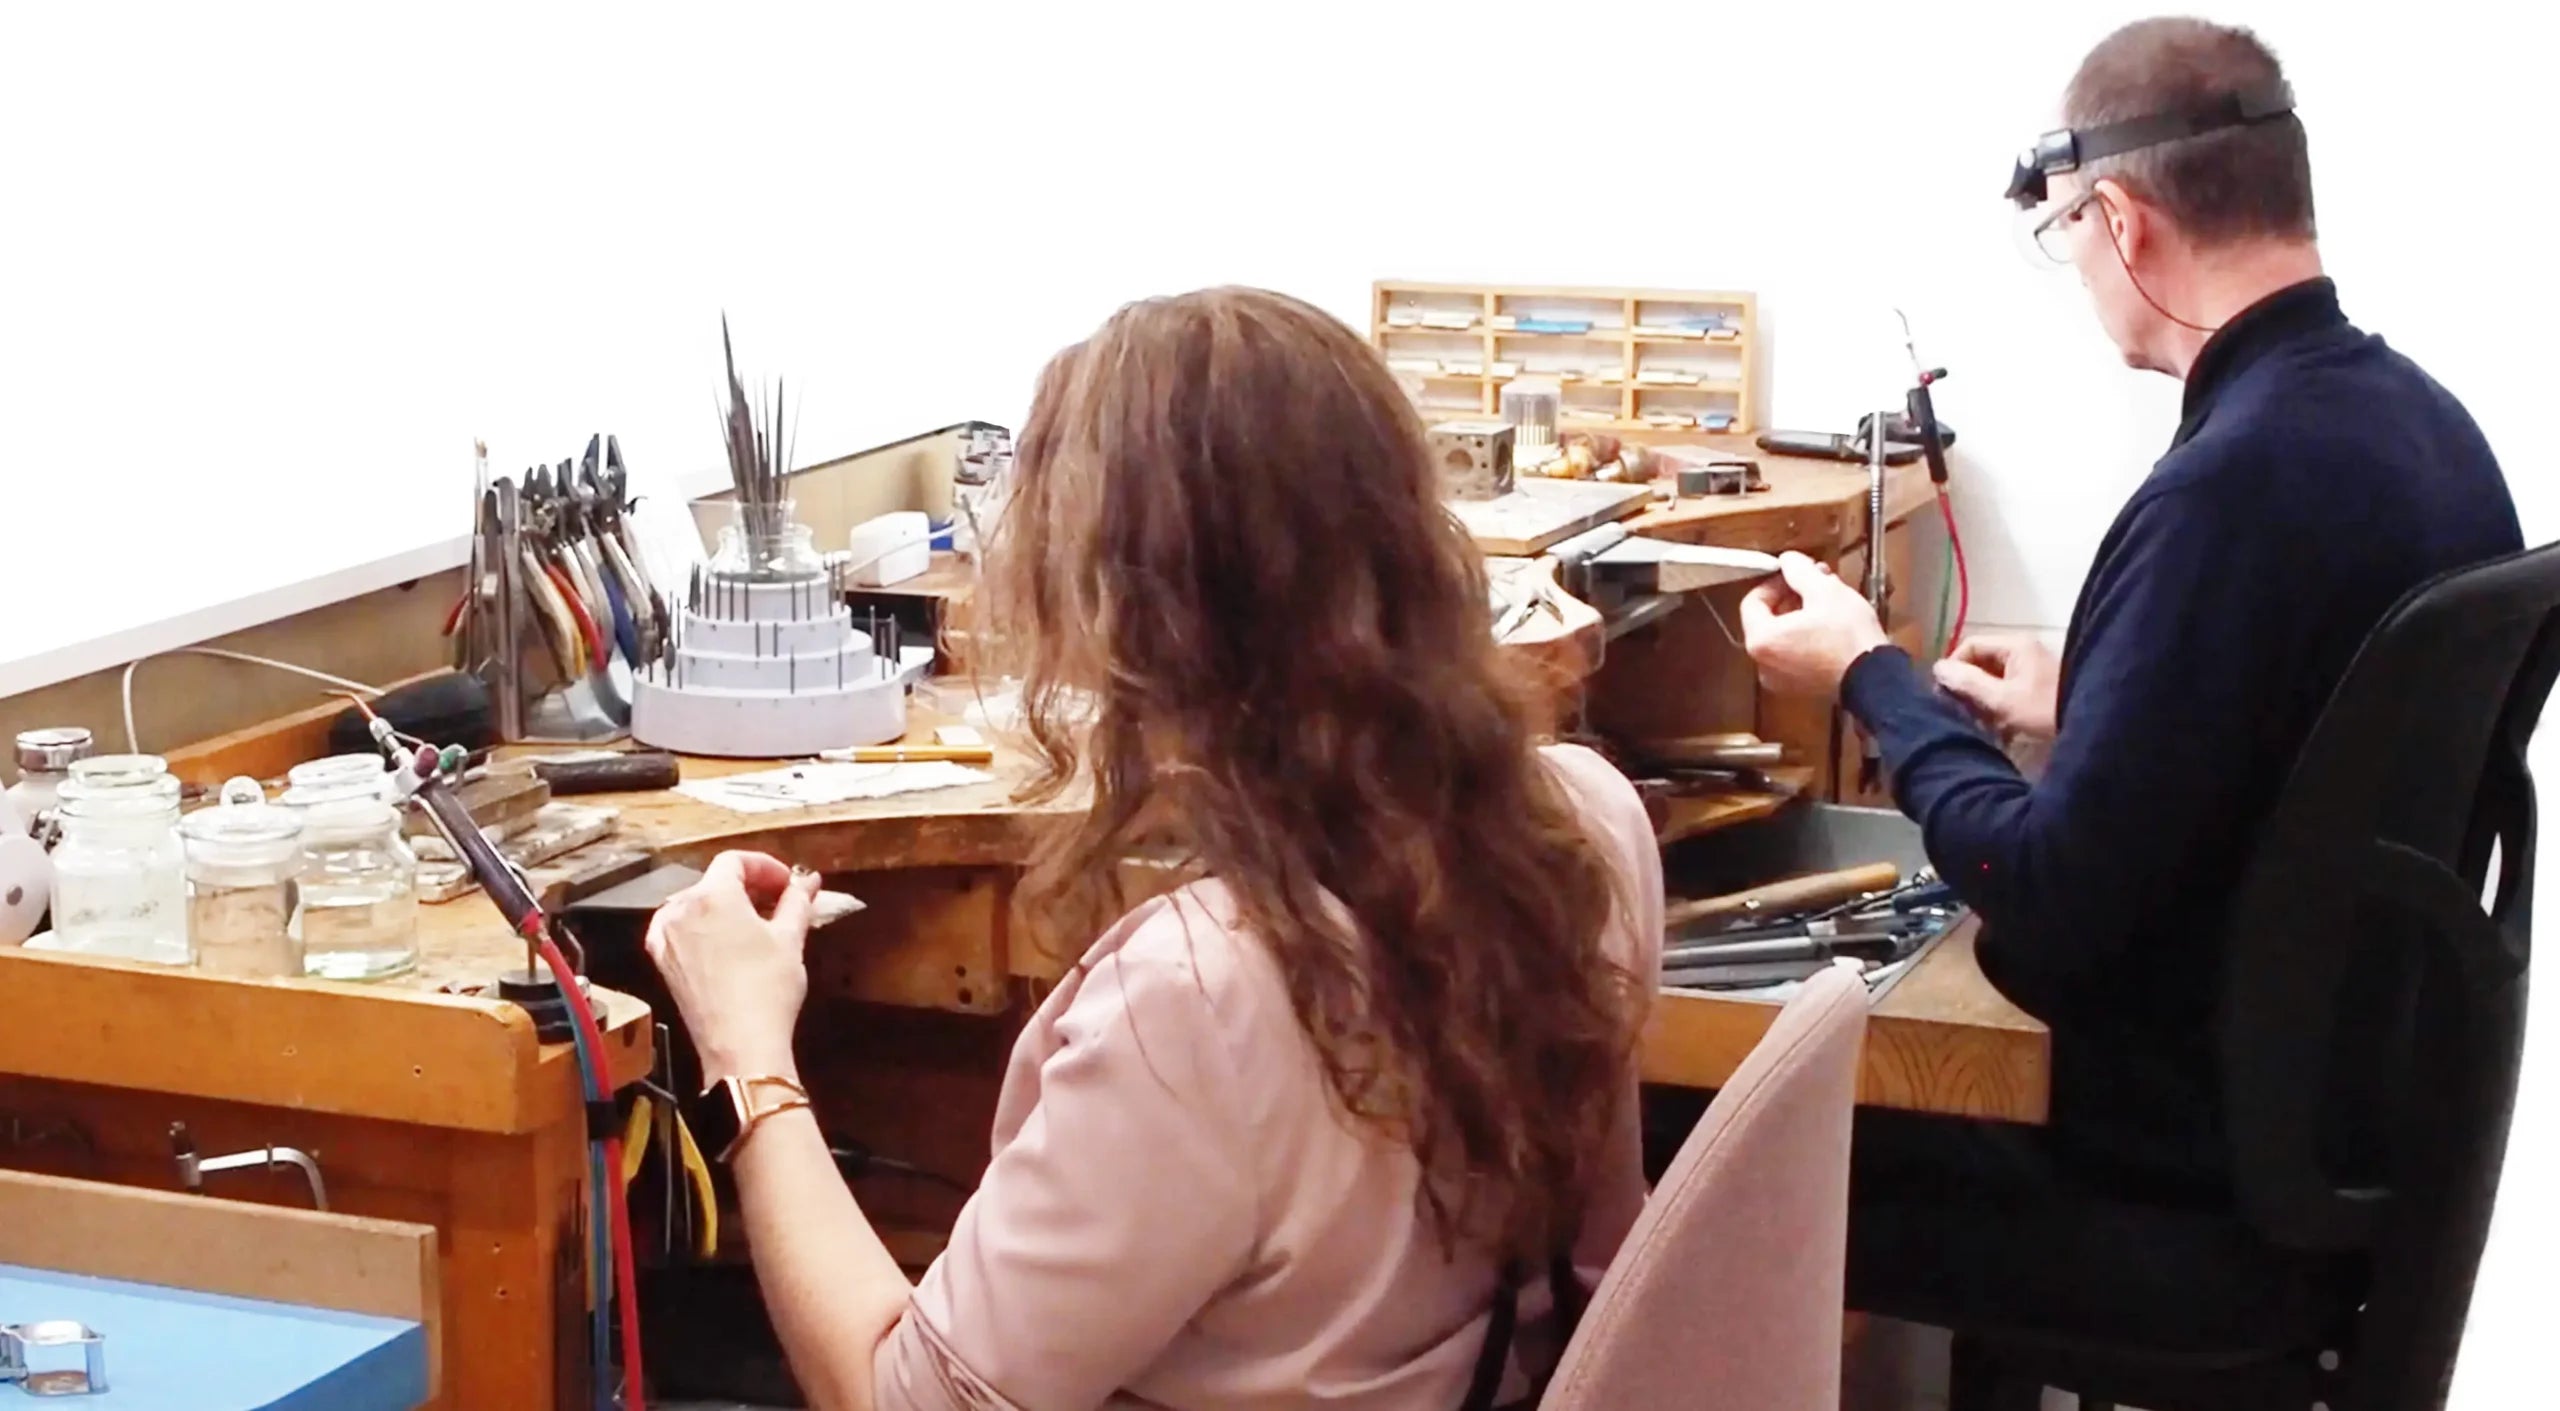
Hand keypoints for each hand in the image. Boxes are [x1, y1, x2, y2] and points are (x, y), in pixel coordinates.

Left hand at [644, 850, 821, 1082]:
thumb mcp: (790, 939)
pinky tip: (729, 945)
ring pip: (697, 905)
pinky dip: (706, 928)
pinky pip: (683, 929)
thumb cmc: (767, 989)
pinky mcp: (663, 962)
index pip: (734, 861)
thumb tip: (809, 881)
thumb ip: (797, 901)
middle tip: (779, 903)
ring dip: (726, 907)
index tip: (787, 883)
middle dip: (748, 887)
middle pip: (714, 881)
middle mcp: (680, 910)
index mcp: (711, 896)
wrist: (740, 1046)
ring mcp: (666, 937)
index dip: (765, 866)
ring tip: (757, 925)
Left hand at [1739, 551, 1890, 694]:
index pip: (1753, 602)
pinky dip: (1807, 638)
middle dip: (1793, 596)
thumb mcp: (1825, 591)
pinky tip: (1832, 625)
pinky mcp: (1801, 688)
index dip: (1775, 582)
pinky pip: (1796, 655)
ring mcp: (1781, 680)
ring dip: (1802, 615)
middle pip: (1769, 620)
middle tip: (1816, 581)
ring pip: (1784, 637)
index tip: (1795, 573)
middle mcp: (1764, 664)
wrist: (1875, 679)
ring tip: (1829, 600)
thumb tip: (1788, 561)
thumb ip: (1799, 571)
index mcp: (1762, 640)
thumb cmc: (1849, 638)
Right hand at [1932, 636, 2061, 743]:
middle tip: (1961, 712)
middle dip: (1969, 687)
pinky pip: (2008, 689)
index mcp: (2014, 645)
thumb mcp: (2001, 699)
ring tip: (1980, 724)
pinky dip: (1999, 705)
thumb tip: (1937, 668)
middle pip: (1981, 662)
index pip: (1970, 646)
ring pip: (1993, 677)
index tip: (1946, 694)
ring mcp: (2031, 667)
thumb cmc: (2044, 709)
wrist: (2090, 724)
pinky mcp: (2038, 685)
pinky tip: (1998, 728)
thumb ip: (1968, 682)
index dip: (1954, 668)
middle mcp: (2022, 650)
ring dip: (1983, 700)